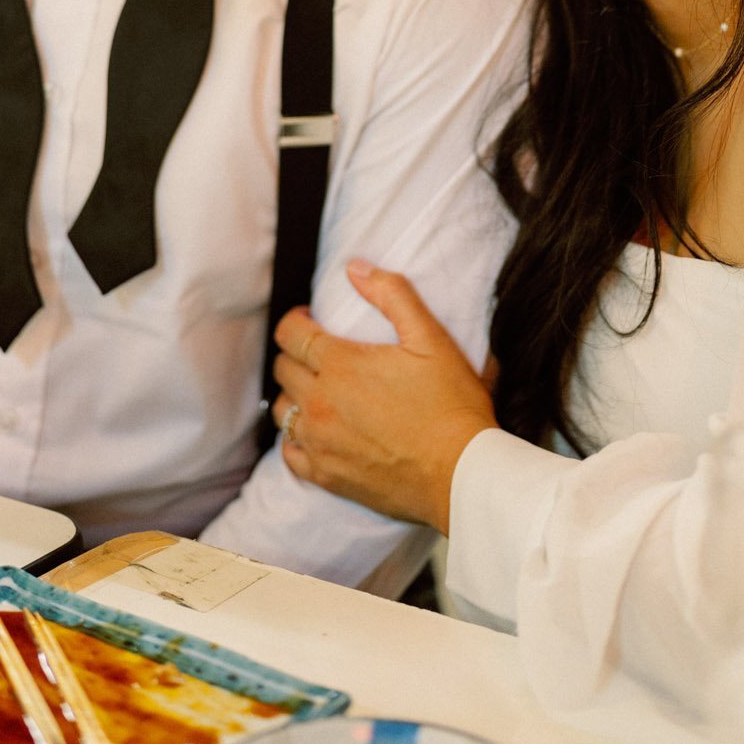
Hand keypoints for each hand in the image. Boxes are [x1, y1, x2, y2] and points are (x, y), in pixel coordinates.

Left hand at [271, 260, 497, 533]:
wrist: (461, 473)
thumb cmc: (451, 405)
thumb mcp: (431, 338)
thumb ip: (392, 295)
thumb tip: (355, 268)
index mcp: (340, 365)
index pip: (290, 333)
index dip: (295, 320)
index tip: (310, 320)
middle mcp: (320, 403)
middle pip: (282, 369)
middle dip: (296, 354)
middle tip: (319, 353)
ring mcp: (320, 442)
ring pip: (281, 410)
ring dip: (294, 394)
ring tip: (318, 390)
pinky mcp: (326, 476)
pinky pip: (289, 453)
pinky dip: (295, 438)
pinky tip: (316, 432)